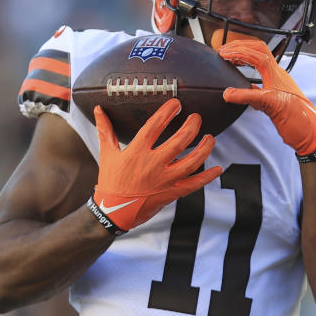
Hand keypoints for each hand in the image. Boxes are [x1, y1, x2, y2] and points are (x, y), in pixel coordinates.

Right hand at [91, 99, 221, 232]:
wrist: (113, 211)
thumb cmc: (110, 181)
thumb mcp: (107, 153)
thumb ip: (105, 129)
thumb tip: (98, 109)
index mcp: (136, 152)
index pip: (155, 126)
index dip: (167, 113)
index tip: (176, 104)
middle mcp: (153, 165)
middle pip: (179, 141)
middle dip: (191, 127)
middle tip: (197, 118)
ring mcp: (164, 180)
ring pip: (191, 162)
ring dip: (204, 148)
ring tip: (210, 138)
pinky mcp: (171, 193)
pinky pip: (194, 184)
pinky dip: (207, 177)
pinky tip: (217, 169)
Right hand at [217, 39, 315, 155]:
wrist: (309, 132)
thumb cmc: (297, 118)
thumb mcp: (269, 105)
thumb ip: (247, 97)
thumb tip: (227, 93)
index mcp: (276, 73)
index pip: (255, 54)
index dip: (238, 51)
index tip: (223, 53)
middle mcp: (277, 75)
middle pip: (259, 50)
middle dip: (241, 47)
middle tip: (225, 50)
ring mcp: (277, 83)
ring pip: (260, 60)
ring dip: (245, 56)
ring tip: (231, 58)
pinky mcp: (275, 92)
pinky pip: (261, 75)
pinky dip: (249, 71)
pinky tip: (242, 78)